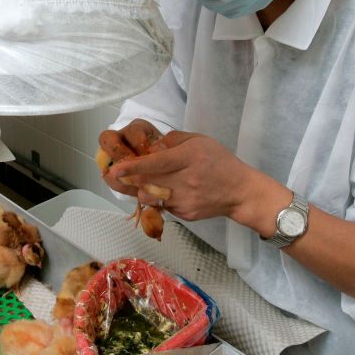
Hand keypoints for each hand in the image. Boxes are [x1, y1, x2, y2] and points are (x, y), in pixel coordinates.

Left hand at [103, 130, 281, 221]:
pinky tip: (163, 191)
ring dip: (140, 190)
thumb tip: (150, 149)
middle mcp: (186, 180)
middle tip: (113, 174)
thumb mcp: (199, 140)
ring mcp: (185, 200)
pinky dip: (157, 198)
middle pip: (148, 183)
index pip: (157, 163)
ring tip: (140, 182)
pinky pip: (162, 206)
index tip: (115, 168)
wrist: (240, 192)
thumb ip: (172, 141)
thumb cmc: (219, 161)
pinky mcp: (185, 215)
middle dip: (127, 180)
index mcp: (190, 158)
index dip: (134, 166)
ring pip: (151, 198)